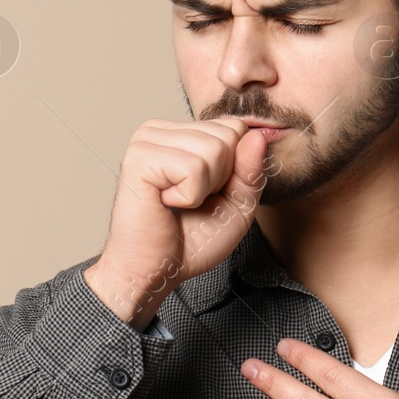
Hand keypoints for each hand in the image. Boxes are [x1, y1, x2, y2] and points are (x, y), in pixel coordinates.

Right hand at [85, 117, 268, 328]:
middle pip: (228, 135)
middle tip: (190, 201)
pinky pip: (194, 168)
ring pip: (214, 149)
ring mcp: (146, 140)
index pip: (235, 127)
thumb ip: (251, 171)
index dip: (234, 169)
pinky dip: (189, 196)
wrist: (155, 271)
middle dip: (221, 178)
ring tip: (177, 203)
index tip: (206, 194)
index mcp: (180, 134)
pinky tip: (165, 203)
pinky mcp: (140, 158)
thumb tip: (258, 135)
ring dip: (204, 189)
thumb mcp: (237, 205)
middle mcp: (160, 130)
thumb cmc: (189, 241)